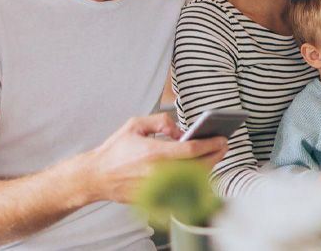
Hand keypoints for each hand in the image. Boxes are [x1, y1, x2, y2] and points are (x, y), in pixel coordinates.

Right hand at [82, 113, 227, 203]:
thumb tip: (180, 130)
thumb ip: (161, 121)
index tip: (222, 139)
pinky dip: (193, 180)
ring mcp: (159, 187)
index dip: (212, 144)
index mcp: (155, 152)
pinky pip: (182, 189)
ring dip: (207, 167)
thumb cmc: (115, 150)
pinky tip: (197, 170)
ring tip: (212, 156)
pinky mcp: (157, 197)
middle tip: (223, 146)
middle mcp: (160, 172)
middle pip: (199, 166)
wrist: (97, 176)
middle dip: (216, 155)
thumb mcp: (135, 125)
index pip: (193, 149)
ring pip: (193, 179)